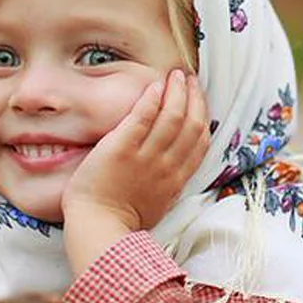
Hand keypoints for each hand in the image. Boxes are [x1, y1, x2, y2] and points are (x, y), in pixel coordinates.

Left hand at [61, 70, 209, 271]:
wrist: (99, 227)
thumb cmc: (122, 221)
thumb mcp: (159, 204)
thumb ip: (169, 184)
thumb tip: (175, 167)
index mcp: (177, 180)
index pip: (200, 142)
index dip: (203, 116)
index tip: (199, 100)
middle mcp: (166, 165)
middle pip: (191, 124)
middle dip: (193, 97)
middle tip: (189, 79)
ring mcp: (145, 156)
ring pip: (171, 116)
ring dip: (176, 91)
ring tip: (175, 75)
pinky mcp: (121, 148)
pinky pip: (142, 117)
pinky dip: (151, 99)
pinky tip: (154, 85)